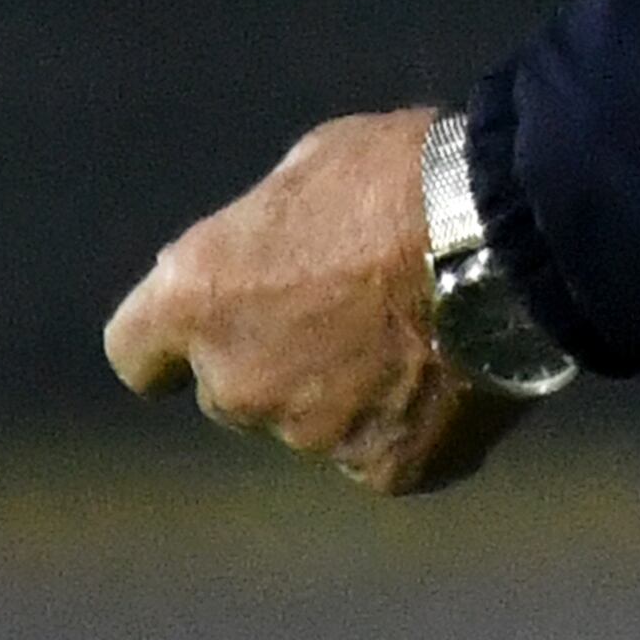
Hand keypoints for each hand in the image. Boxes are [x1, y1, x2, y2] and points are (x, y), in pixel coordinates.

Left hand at [103, 108, 531, 495]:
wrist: (505, 237)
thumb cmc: (401, 177)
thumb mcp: (309, 169)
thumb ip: (263, 236)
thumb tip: (261, 260)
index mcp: (198, 299)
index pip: (134, 354)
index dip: (168, 344)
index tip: (208, 327)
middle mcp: (237, 382)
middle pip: (233, 389)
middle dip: (276, 358)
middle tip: (350, 309)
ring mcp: (310, 437)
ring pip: (313, 423)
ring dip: (345, 391)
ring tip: (419, 333)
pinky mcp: (385, 469)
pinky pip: (385, 452)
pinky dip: (411, 424)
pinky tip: (455, 373)